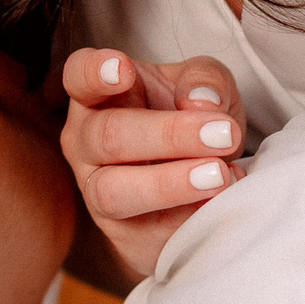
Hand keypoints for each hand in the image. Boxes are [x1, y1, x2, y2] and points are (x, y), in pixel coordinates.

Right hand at [60, 48, 243, 288]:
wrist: (191, 187)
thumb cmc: (187, 121)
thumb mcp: (204, 88)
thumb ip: (205, 81)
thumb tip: (203, 102)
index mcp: (97, 96)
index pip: (79, 76)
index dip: (95, 71)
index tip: (124, 69)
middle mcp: (85, 142)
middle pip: (109, 136)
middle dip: (169, 135)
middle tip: (223, 133)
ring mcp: (97, 191)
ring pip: (115, 191)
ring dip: (169, 184)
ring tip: (218, 175)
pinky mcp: (125, 234)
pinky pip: (151, 230)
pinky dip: (191, 214)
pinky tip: (225, 198)